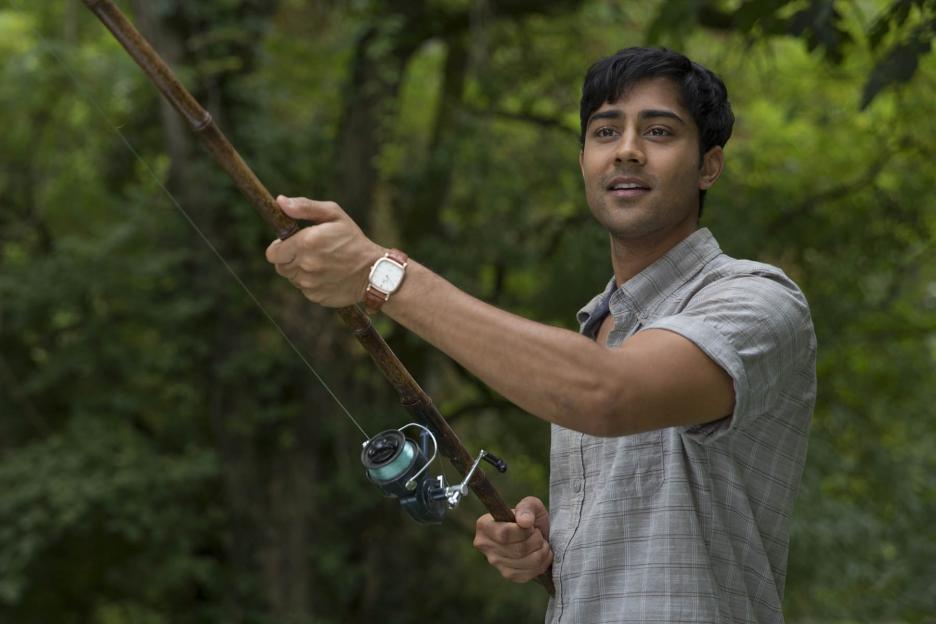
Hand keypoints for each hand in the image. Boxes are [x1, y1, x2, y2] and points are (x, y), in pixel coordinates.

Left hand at [265, 196, 382, 306]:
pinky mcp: (316, 297)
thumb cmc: (353, 239)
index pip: (272, 252)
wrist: (374, 271)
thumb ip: (304, 207)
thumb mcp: (334, 214)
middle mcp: (305, 265)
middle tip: (310, 252)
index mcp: (305, 243)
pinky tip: (328, 275)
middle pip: (280, 266)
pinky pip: (305, 289)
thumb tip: (280, 202)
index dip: (279, 247)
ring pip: (292, 278)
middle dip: (290, 258)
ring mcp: (310, 283)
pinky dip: (312, 283)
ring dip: (301, 271)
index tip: (291, 244)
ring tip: (322, 263)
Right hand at [473, 496, 552, 582]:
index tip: (531, 526)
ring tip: (541, 543)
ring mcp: (495, 562)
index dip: (524, 531)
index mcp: (484, 525)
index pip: (504, 534)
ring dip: (542, 551)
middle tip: (538, 533)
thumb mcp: (531, 505)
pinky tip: (540, 553)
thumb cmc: (531, 518)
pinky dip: (542, 563)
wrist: (539, 535)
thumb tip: (524, 522)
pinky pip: (530, 573)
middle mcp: (485, 546)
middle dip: (536, 540)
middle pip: (518, 550)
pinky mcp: (508, 574)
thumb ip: (527, 508)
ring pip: (527, 562)